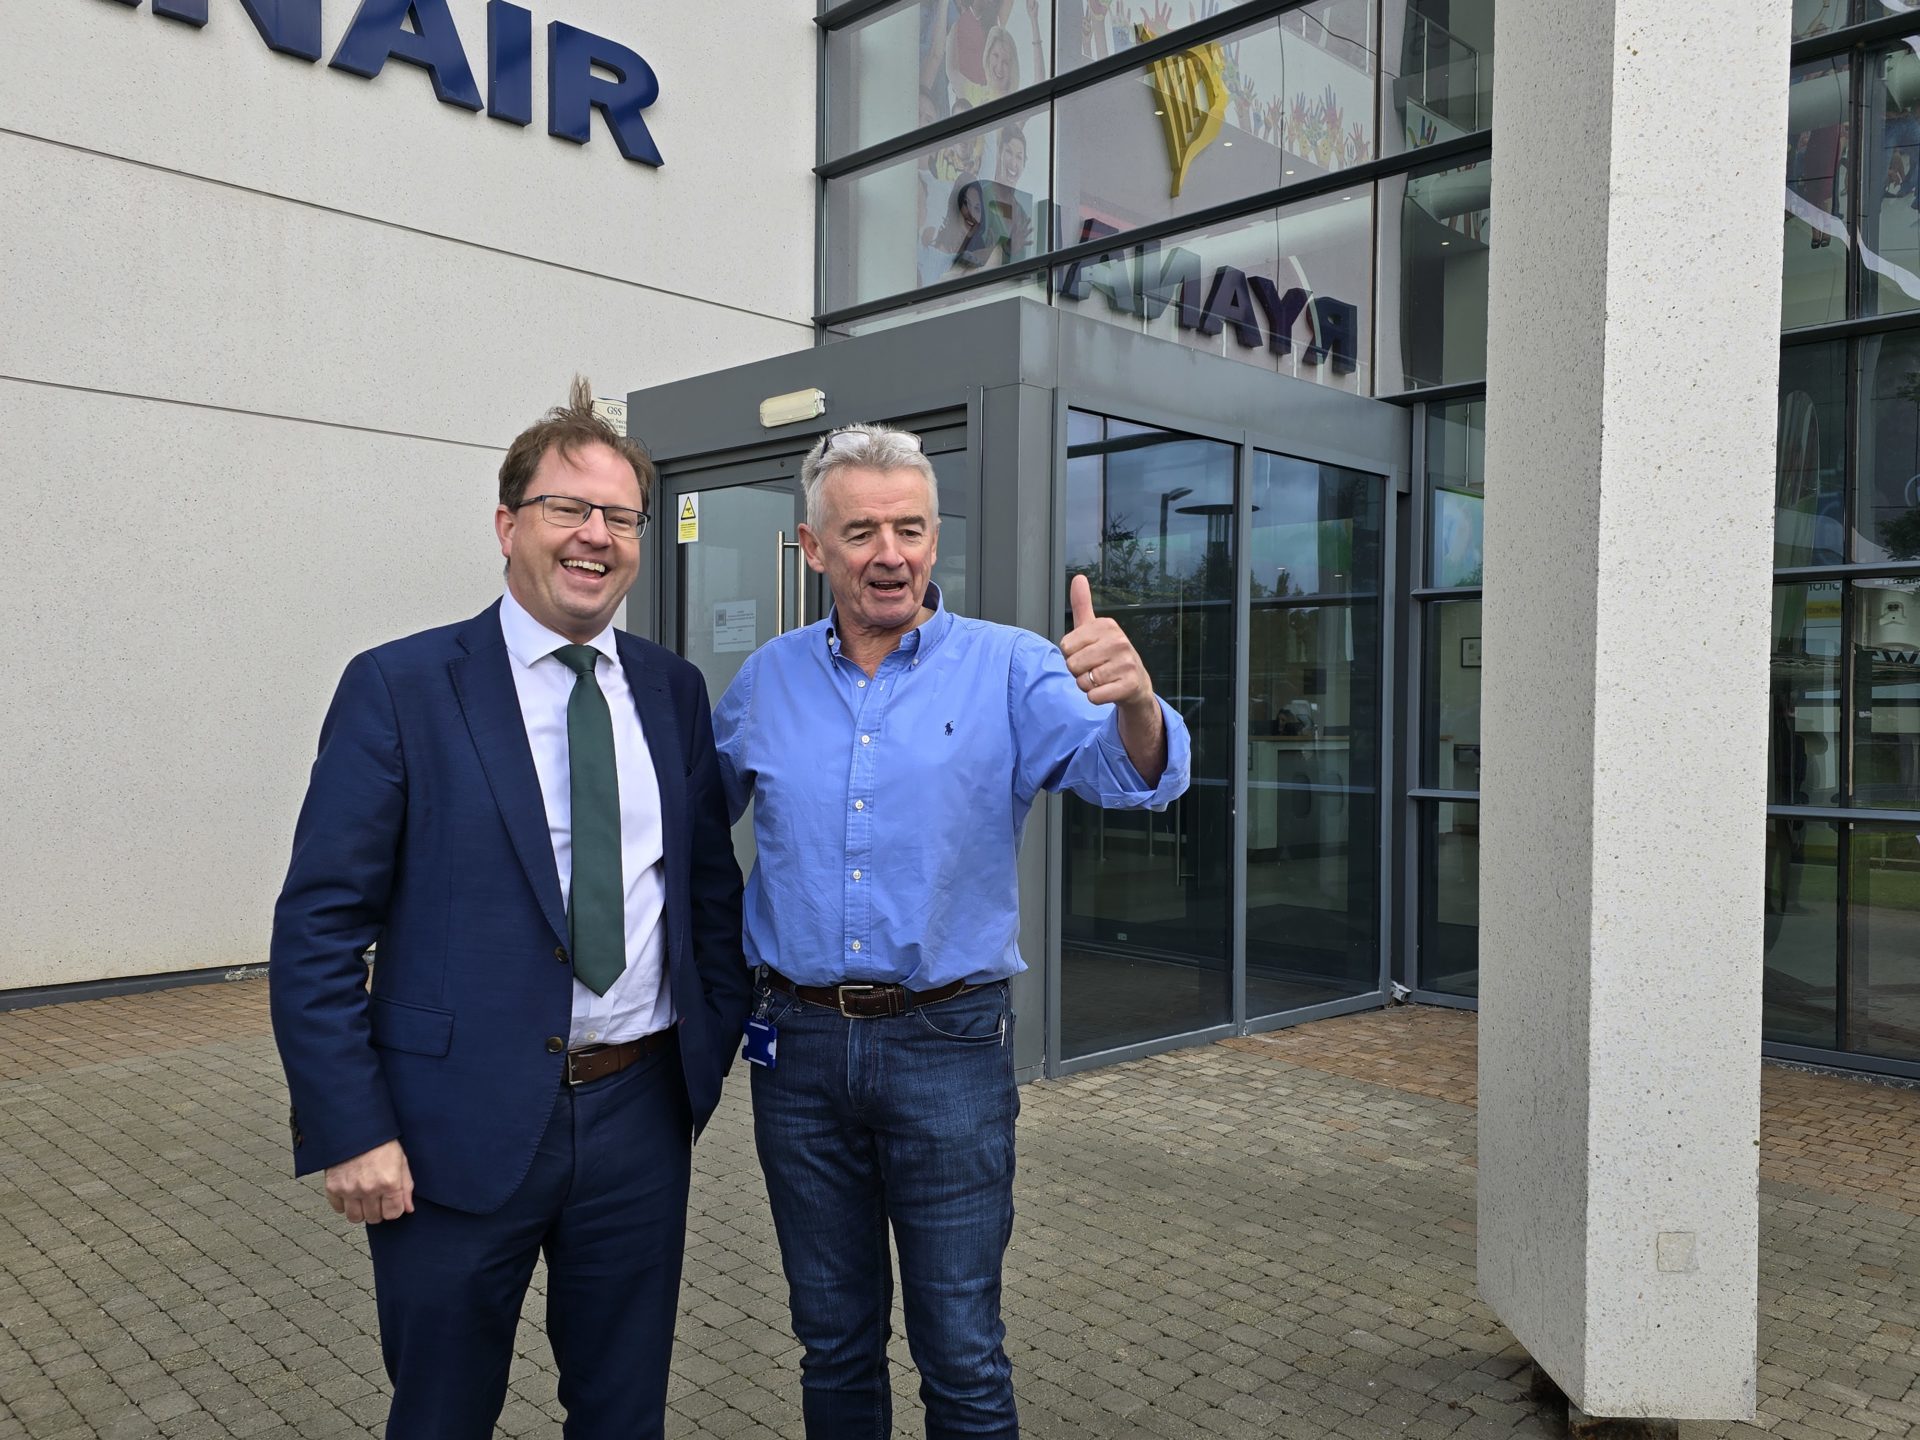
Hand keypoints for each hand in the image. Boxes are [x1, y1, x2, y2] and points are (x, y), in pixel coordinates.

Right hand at [325, 1139, 414, 1224]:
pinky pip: (338, 1209)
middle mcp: (369, 1189)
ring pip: (355, 1218)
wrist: (356, 1128)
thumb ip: (406, 1187)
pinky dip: (344, 1204)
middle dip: (377, 1211)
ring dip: (360, 1211)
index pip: (393, 1214)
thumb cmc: (381, 1142)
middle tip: (377, 1198)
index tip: (391, 1203)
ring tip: (363, 1198)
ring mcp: (349, 1189)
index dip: (393, 1210)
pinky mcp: (333, 1187)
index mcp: (389, 1182)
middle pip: (374, 1218)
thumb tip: (408, 1209)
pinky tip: (350, 1193)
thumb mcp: (401, 1161)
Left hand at [1060, 574, 1151, 709]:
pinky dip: (1096, 698)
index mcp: (1106, 625)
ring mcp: (1126, 663)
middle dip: (1079, 672)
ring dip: (1088, 686)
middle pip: (1072, 665)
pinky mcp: (1129, 685)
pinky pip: (1094, 696)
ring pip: (1082, 682)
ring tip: (1103, 679)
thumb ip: (1083, 605)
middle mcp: (1119, 641)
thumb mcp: (1095, 629)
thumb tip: (1078, 577)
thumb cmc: (1109, 655)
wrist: (1136, 683)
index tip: (1088, 653)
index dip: (1071, 655)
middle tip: (1096, 669)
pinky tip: (1108, 690)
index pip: (1065, 647)